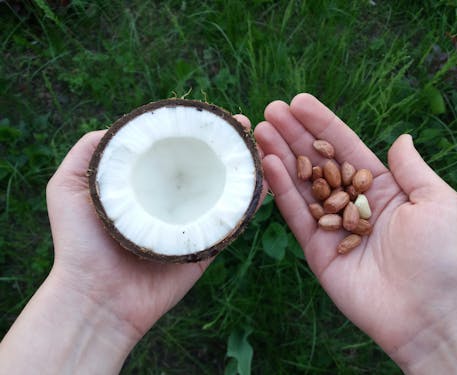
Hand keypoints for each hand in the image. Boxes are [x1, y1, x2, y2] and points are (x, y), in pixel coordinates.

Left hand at [47, 113, 253, 337]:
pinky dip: (249, 205)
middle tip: (245, 126)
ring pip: (224, 191)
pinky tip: (263, 183)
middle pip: (204, 166)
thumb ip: (90, 151)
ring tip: (260, 148)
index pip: (174, 149)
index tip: (214, 114)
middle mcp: (170, 201)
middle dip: (227, 144)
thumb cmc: (79, 242)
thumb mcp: (66, 185)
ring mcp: (190, 224)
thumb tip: (129, 128)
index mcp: (145, 184)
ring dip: (244, 169)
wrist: (95, 297)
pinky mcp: (205, 248)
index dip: (194, 129)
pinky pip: (231, 224)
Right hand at [254, 93, 456, 372]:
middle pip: (318, 162)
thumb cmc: (442, 256)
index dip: (323, 124)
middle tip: (270, 110)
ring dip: (280, 156)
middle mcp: (353, 202)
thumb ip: (411, 169)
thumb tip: (401, 138)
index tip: (299, 101)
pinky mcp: (317, 249)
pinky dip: (281, 189)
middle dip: (294, 135)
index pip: (346, 148)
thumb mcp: (437, 202)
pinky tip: (268, 163)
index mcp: (382, 188)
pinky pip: (296, 214)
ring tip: (260, 130)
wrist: (429, 314)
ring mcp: (332, 225)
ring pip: (301, 184)